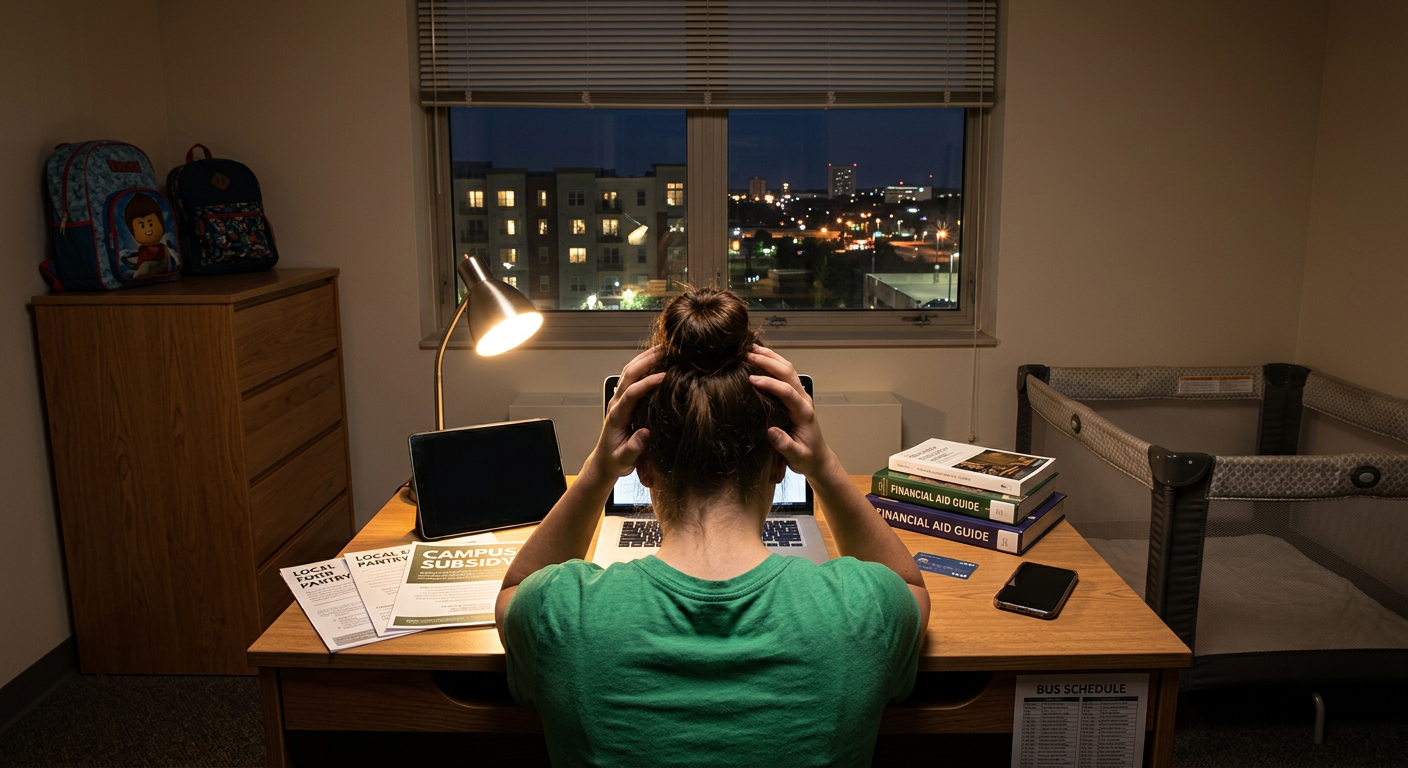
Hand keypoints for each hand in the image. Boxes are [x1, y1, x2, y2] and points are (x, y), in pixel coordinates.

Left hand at [584, 346, 665, 480]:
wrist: (605, 462)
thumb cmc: (615, 461)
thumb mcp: (624, 460)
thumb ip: (633, 448)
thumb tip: (645, 434)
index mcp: (617, 416)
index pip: (631, 394)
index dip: (647, 383)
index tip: (664, 376)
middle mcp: (616, 404)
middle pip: (628, 375)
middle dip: (646, 360)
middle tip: (665, 349)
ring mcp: (619, 400)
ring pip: (629, 372)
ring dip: (644, 358)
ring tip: (663, 348)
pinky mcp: (624, 400)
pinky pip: (632, 377)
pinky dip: (643, 364)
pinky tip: (656, 359)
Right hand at [748, 345, 834, 477]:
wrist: (817, 459)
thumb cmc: (806, 458)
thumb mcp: (796, 456)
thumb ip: (784, 444)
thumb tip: (771, 431)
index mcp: (803, 413)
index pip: (787, 392)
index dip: (770, 383)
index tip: (752, 379)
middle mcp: (804, 400)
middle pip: (788, 374)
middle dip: (769, 362)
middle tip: (748, 355)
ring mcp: (801, 396)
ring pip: (788, 370)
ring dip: (772, 358)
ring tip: (753, 349)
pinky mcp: (796, 396)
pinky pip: (786, 375)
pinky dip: (774, 363)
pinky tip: (762, 358)